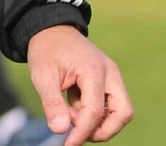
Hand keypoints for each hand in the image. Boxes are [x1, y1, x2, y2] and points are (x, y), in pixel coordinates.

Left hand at [27, 25, 132, 144]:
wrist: (51, 30)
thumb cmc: (46, 51)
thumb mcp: (42, 76)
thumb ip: (52, 103)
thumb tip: (60, 130)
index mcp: (93, 70)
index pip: (96, 110)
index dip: (83, 132)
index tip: (68, 145)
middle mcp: (110, 74)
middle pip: (123, 113)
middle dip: (103, 130)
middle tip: (77, 132)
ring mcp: (112, 77)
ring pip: (120, 111)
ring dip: (98, 121)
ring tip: (70, 110)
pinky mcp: (109, 81)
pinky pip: (110, 105)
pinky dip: (94, 112)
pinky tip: (73, 104)